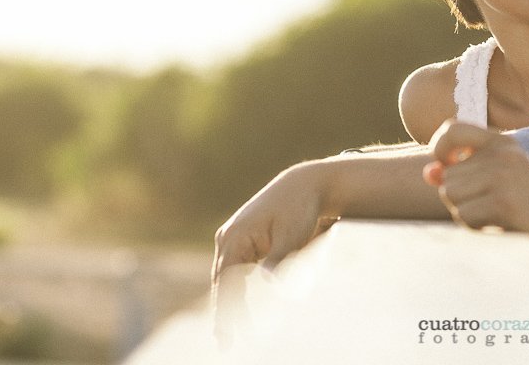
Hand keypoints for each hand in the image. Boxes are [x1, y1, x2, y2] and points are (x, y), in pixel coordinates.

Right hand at [211, 163, 326, 345]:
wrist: (307, 185)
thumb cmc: (300, 208)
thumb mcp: (291, 235)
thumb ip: (278, 261)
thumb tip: (270, 285)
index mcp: (235, 238)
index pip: (227, 283)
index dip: (229, 310)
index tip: (232, 333)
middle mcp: (229, 238)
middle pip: (222, 283)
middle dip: (223, 312)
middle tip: (224, 342)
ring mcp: (235, 238)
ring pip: (227, 278)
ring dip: (228, 302)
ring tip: (228, 333)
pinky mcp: (246, 241)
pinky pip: (237, 270)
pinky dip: (237, 289)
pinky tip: (241, 306)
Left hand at [425, 121, 528, 246]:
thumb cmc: (528, 207)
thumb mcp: (496, 182)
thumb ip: (463, 175)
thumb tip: (429, 173)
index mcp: (502, 142)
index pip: (452, 129)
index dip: (440, 147)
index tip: (447, 166)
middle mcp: (502, 152)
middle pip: (447, 174)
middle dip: (459, 197)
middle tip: (490, 205)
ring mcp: (502, 174)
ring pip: (450, 193)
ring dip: (466, 212)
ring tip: (495, 214)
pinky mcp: (502, 199)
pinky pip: (464, 214)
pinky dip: (476, 226)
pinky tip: (499, 224)